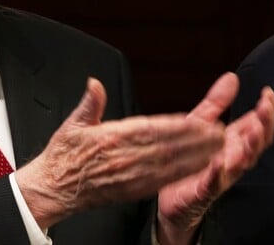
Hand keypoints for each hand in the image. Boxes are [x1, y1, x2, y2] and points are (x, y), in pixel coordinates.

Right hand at [15, 78, 224, 228]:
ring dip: (195, 157)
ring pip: (168, 165)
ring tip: (216, 148)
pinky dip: (182, 174)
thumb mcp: (72, 123)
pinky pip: (161, 181)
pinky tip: (197, 169)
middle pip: (166, 148)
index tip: (195, 120)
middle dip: (195, 140)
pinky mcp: (132, 190)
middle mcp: (123, 158)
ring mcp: (129, 176)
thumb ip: (90, 102)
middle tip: (219, 132)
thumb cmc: (63, 157)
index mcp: (109, 138)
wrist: (54, 188)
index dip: (175, 126)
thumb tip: (95, 83)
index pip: (149, 130)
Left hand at [156, 73, 273, 244]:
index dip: (266, 111)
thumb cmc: (190, 159)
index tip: (267, 94)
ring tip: (252, 131)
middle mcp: (232, 158)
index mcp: (232, 142)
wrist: (173, 197)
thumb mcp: (200, 124)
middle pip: (256, 143)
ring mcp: (221, 175)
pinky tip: (219, 163)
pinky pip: (214, 183)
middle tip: (264, 110)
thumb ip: (216, 102)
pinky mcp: (204, 190)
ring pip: (242, 163)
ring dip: (249, 147)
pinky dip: (217, 174)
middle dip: (264, 126)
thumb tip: (231, 77)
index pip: (257, 125)